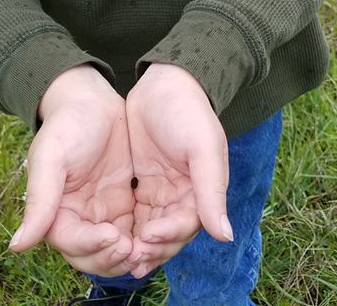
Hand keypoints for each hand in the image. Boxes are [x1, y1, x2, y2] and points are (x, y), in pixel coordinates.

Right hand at [9, 65, 135, 276]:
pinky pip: (133, 232)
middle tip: (133, 249)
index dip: (90, 246)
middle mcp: (77, 217)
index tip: (113, 236)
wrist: (92, 99)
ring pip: (114, 250)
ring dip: (128, 255)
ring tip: (146, 247)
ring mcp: (101, 213)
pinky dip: (142, 240)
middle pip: (92, 256)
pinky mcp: (123, 204)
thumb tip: (16, 246)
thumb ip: (40, 201)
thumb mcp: (52, 157)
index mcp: (56, 211)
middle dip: (111, 258)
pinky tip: (157, 234)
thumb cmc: (67, 123)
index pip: (71, 242)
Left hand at [125, 63, 231, 278]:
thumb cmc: (188, 110)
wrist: (165, 81)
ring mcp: (164, 191)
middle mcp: (186, 196)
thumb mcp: (202, 147)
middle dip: (151, 248)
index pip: (187, 225)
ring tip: (117, 254)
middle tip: (128, 256)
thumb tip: (224, 236)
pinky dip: (129, 229)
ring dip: (138, 245)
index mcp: (203, 190)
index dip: (169, 235)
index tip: (147, 237)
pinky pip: (137, 216)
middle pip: (169, 235)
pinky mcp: (145, 184)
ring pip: (152, 231)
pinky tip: (112, 238)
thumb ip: (211, 192)